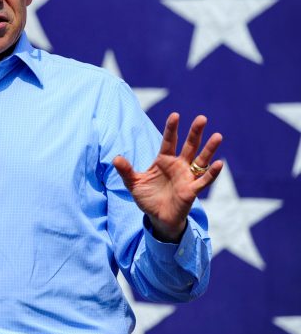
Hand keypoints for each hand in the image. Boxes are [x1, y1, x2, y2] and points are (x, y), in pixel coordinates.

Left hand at [112, 113, 222, 241]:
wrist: (157, 218)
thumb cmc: (147, 198)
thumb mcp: (133, 183)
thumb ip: (126, 171)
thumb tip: (115, 158)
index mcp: (164, 161)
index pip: (169, 141)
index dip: (172, 129)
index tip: (175, 115)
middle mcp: (178, 166)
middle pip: (189, 146)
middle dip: (195, 133)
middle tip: (202, 118)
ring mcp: (186, 177)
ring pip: (200, 160)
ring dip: (209, 149)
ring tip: (218, 136)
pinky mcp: (191, 191)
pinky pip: (203, 181)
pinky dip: (211, 173)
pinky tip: (219, 163)